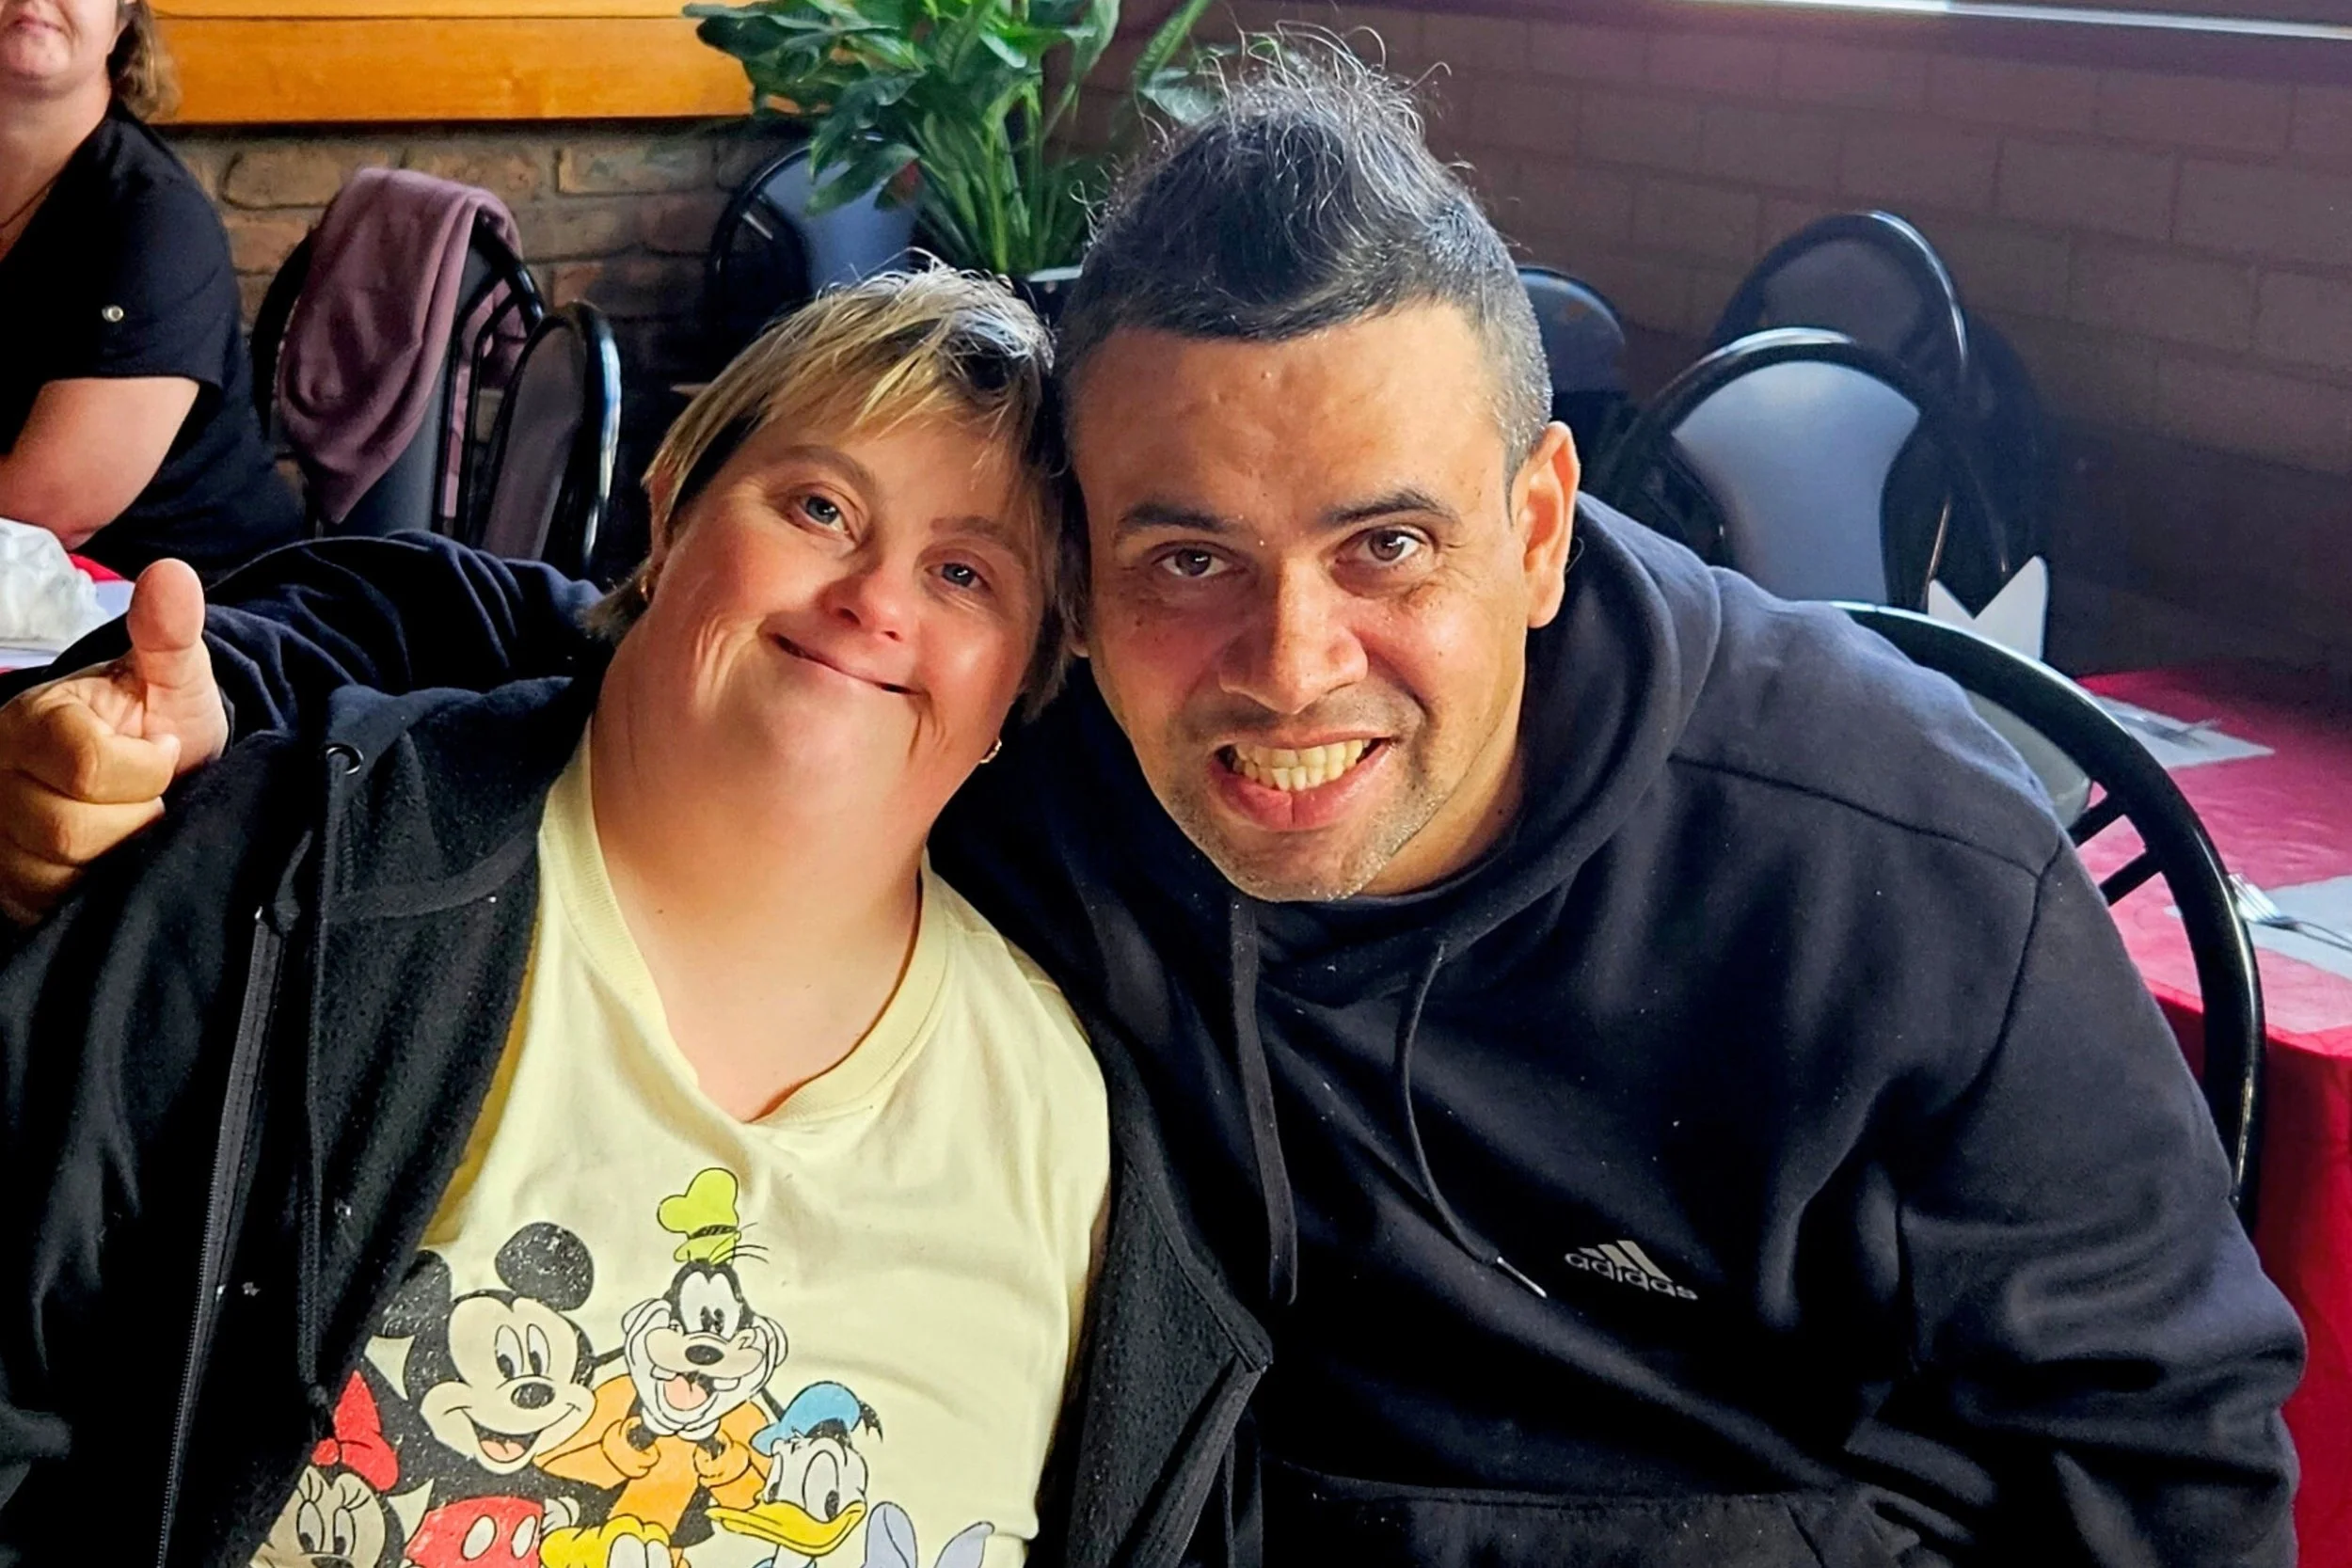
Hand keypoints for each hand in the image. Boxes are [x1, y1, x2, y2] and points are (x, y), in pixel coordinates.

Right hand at [0, 560, 224, 923]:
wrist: (154, 772)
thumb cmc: (160, 722)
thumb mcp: (175, 678)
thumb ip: (170, 634)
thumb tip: (173, 575)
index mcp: (34, 720)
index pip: (87, 765)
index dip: (145, 768)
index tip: (164, 752)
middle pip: (71, 832)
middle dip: (136, 819)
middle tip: (152, 797)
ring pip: (58, 876)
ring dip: (117, 858)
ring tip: (131, 824)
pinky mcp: (5, 885)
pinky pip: (48, 908)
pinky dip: (91, 893)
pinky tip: (111, 861)